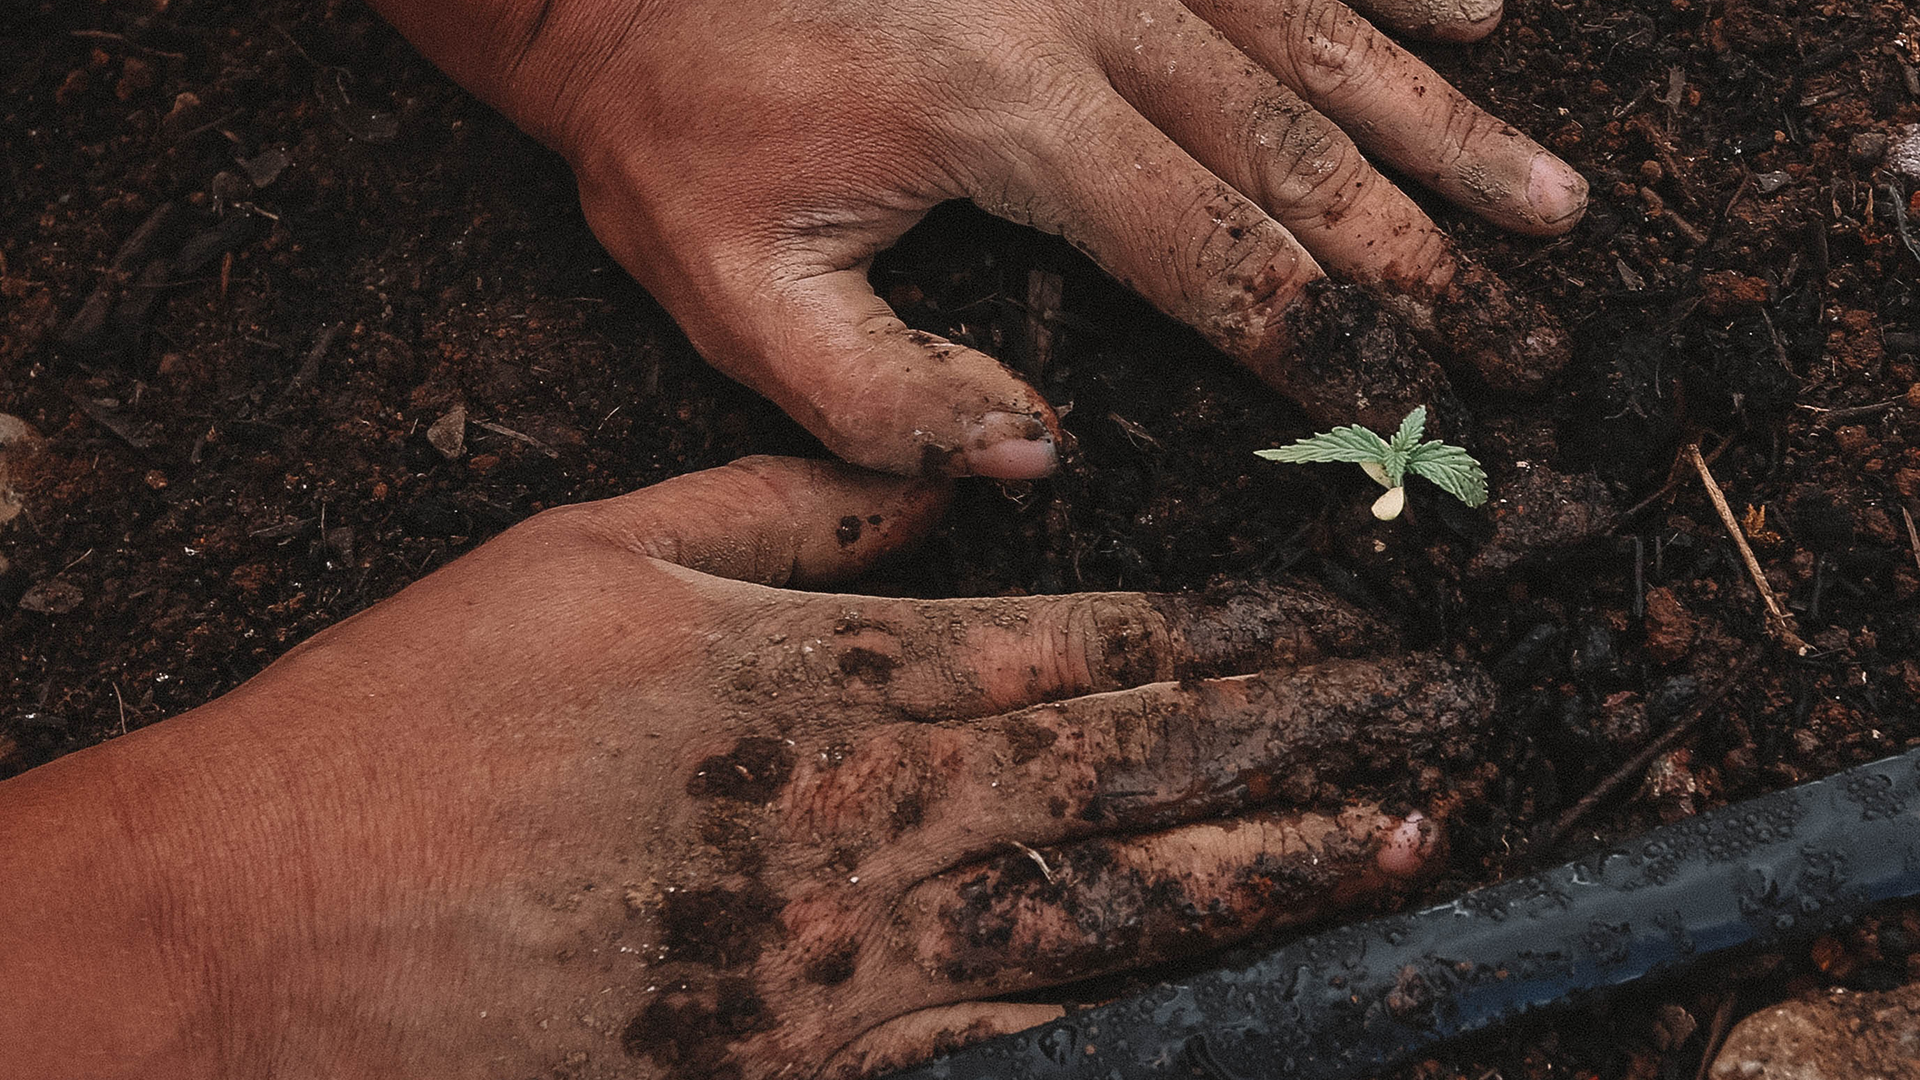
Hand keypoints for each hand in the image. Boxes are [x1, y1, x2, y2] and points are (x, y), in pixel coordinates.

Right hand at [0, 457, 1491, 1077]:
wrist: (270, 923)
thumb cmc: (419, 716)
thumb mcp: (597, 551)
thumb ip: (795, 508)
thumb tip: (952, 477)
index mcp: (827, 681)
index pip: (1087, 647)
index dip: (1238, 634)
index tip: (1349, 622)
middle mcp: (867, 822)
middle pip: (1136, 776)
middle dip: (1309, 745)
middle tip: (1450, 724)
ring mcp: (845, 964)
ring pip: (1109, 915)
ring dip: (1267, 879)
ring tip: (1403, 847)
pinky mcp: (801, 1070)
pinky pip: (1003, 1051)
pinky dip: (1127, 1030)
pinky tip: (1226, 1014)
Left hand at [372, 0, 1587, 477]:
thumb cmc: (668, 118)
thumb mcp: (728, 289)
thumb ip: (880, 399)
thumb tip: (1038, 457)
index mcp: (1009, 119)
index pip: (1214, 255)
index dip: (1329, 342)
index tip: (1421, 412)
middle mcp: (1091, 10)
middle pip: (1303, 153)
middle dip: (1429, 259)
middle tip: (1537, 336)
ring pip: (1319, 38)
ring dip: (1444, 127)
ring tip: (1549, 203)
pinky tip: (1480, 5)